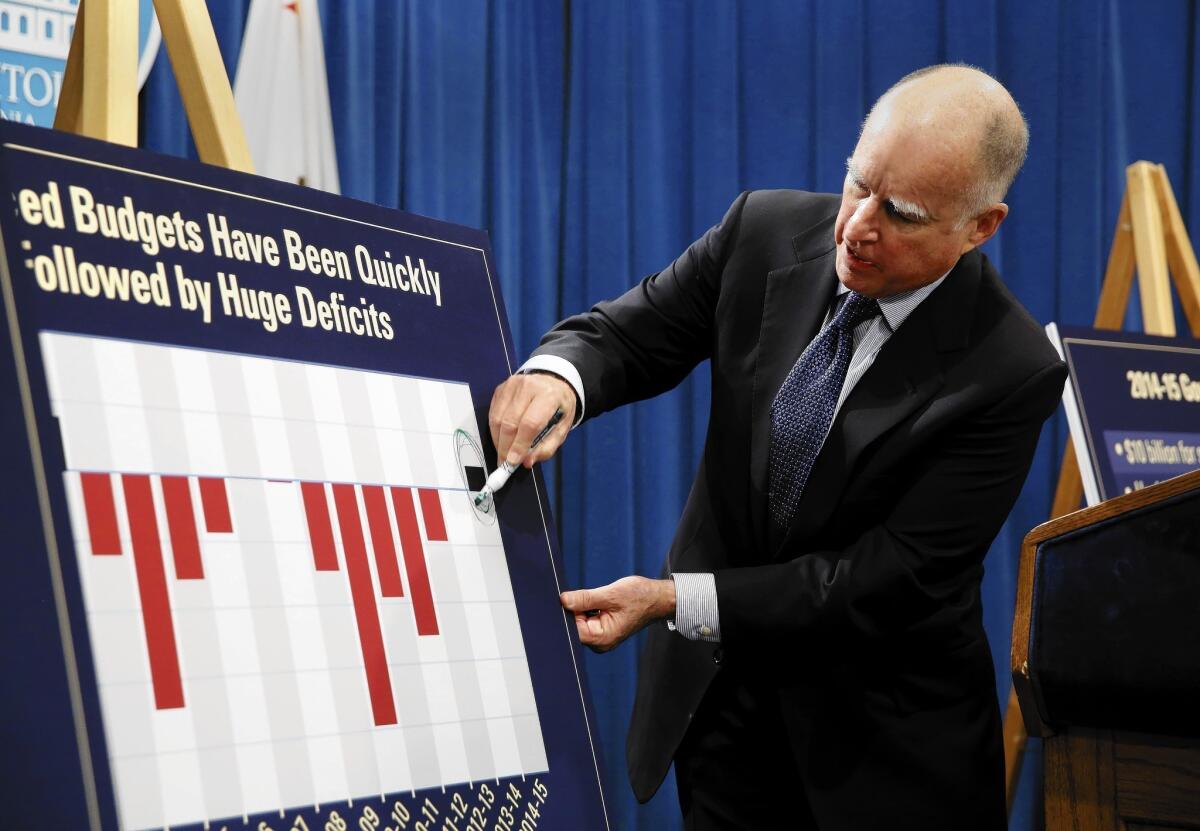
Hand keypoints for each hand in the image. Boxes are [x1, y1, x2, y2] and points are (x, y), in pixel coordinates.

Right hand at [488, 372, 575, 467]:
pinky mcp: (501, 388)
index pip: (530, 423)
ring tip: (503, 453)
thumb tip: (526, 461)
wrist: (553, 383)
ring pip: (497, 418)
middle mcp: (528, 386)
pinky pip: (492, 413)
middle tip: (505, 463)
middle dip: (505, 446)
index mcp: (549, 395)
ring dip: (498, 440)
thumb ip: (546, 447)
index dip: (519, 444)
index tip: (513, 461)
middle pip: (510, 421)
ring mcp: (512, 385)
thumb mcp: (561, 429)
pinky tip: (501, 438)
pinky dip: (495, 430)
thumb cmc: (559, 408)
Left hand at [560, 576, 676, 652]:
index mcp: (602, 638)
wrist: (657, 599)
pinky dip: (587, 609)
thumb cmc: (640, 597)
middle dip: (574, 609)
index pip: (572, 628)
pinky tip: (597, 602)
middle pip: (574, 626)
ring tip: (597, 599)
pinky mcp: (602, 629)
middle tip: (582, 595)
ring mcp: (601, 637)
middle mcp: (600, 642)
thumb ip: (585, 599)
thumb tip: (563, 600)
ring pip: (579, 621)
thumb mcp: (611, 594)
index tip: (567, 598)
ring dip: (582, 608)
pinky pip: (586, 619)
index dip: (567, 612)